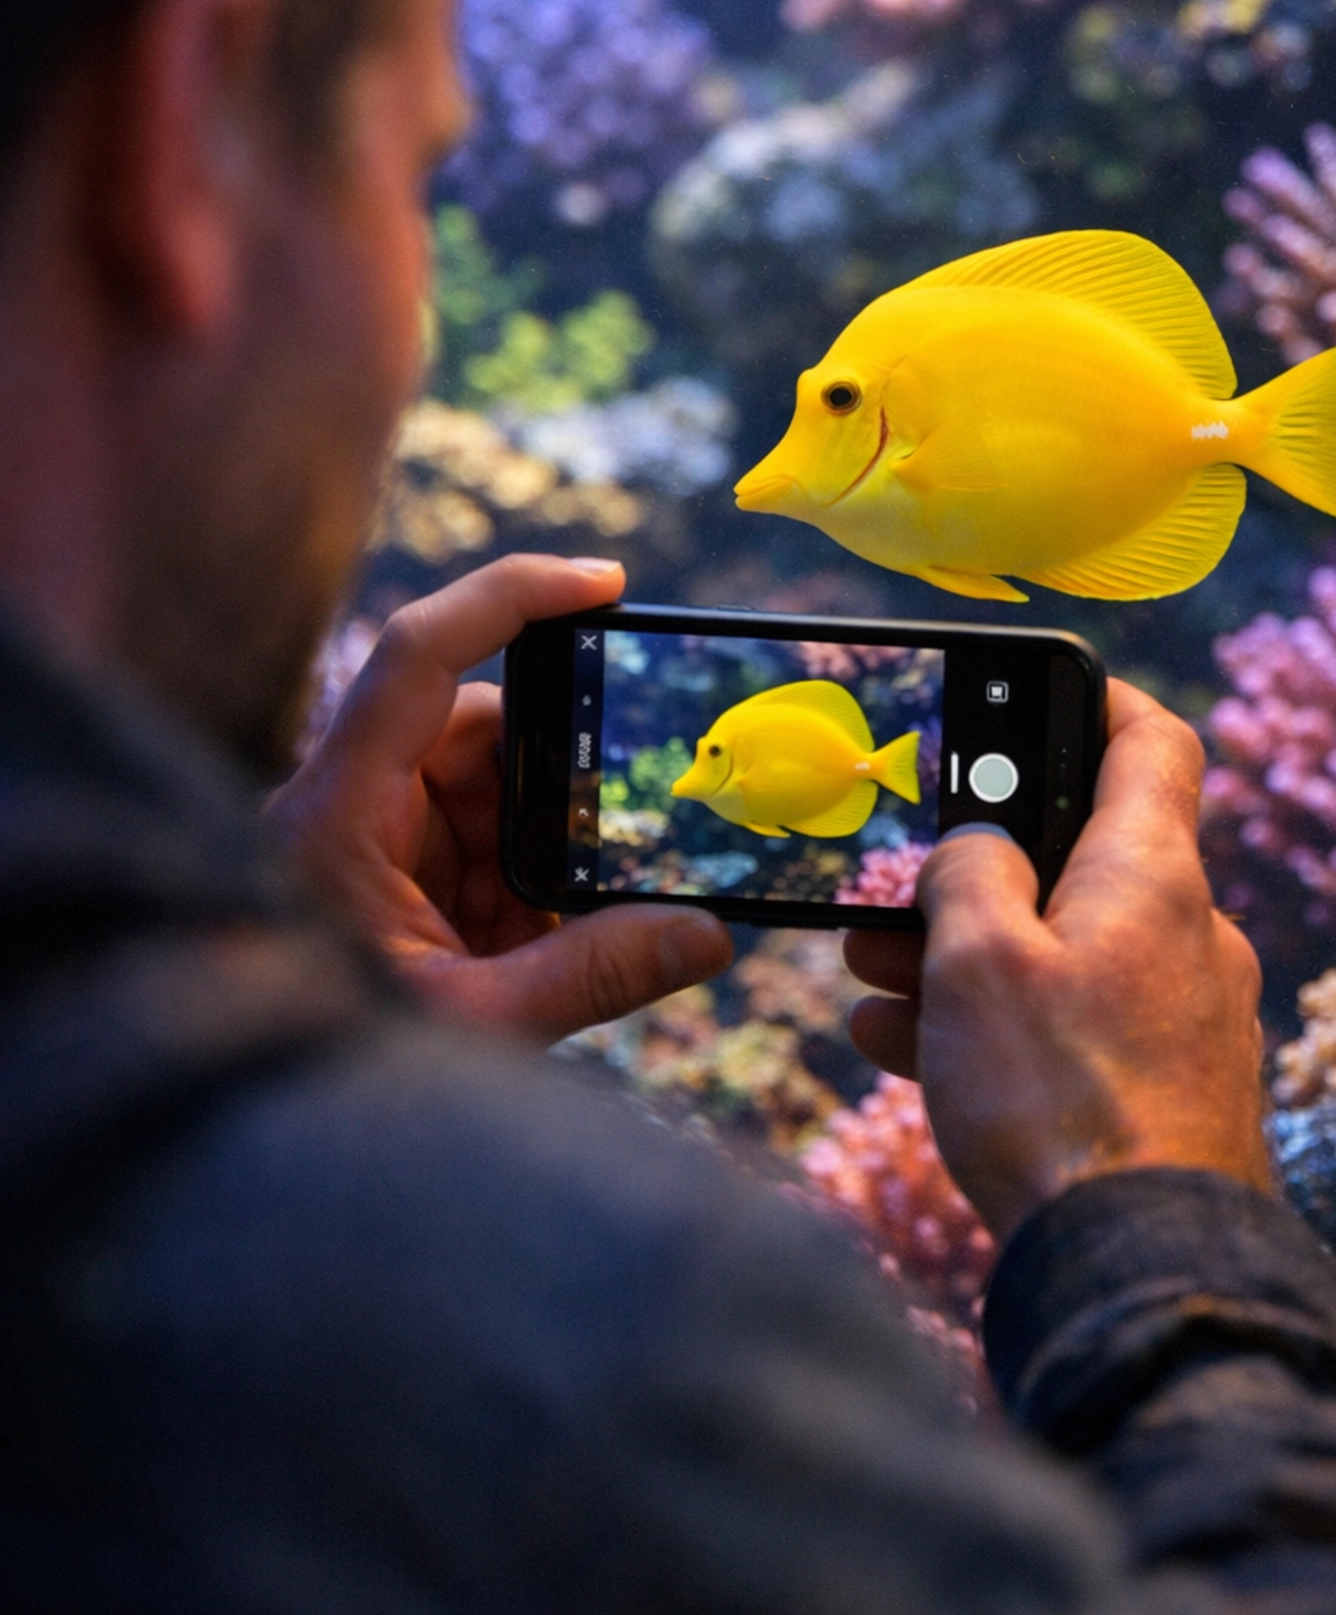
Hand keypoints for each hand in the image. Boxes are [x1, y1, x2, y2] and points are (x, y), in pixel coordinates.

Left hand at [265, 555, 732, 1044]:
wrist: (250, 1130)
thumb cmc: (329, 1073)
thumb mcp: (471, 1024)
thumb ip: (591, 975)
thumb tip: (707, 934)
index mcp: (335, 812)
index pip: (417, 655)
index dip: (508, 596)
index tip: (605, 581)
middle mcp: (345, 805)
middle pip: (472, 730)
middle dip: (559, 779)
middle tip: (618, 837)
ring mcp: (367, 839)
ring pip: (484, 789)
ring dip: (542, 846)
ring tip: (556, 922)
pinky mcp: (388, 878)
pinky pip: (476, 843)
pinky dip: (523, 884)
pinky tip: (536, 940)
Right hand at [843, 678, 1267, 1243]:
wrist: (1140, 1271)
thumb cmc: (1060, 1101)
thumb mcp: (977, 959)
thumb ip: (967, 871)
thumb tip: (974, 847)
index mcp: (1152, 875)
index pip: (1153, 741)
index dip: (1098, 698)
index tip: (1042, 687)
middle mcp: (1187, 935)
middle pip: (1082, 857)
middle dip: (979, 866)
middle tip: (894, 882)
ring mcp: (1185, 1019)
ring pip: (1066, 950)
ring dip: (970, 953)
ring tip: (872, 977)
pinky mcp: (1169, 1093)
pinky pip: (1076, 1027)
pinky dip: (1000, 1023)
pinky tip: (906, 1049)